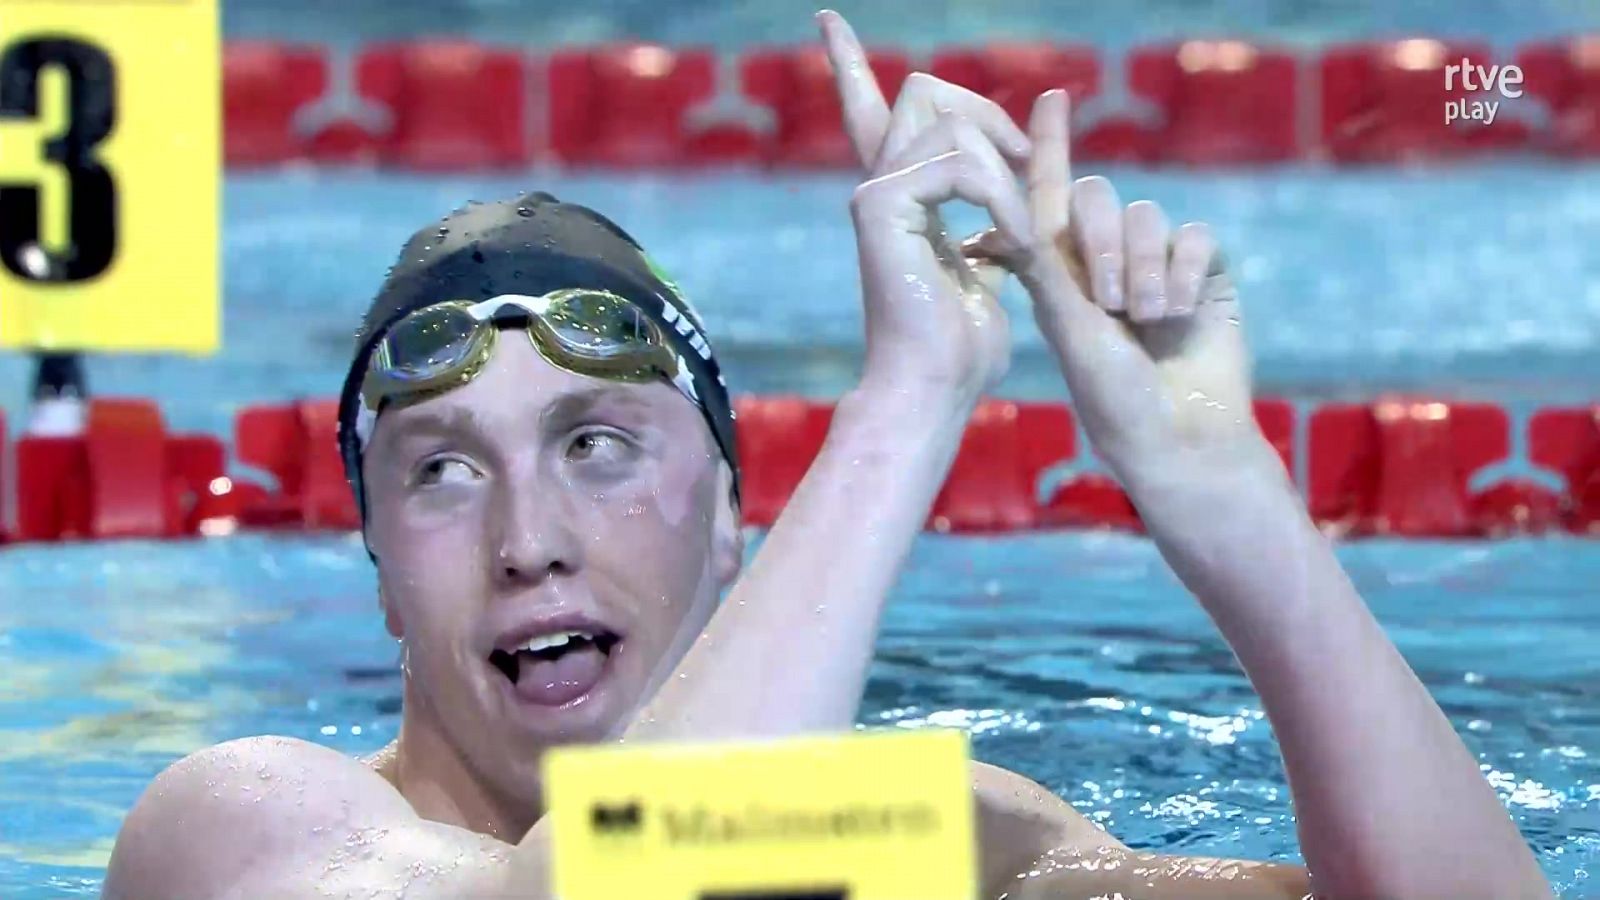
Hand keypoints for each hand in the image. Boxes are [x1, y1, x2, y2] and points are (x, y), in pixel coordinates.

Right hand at [818, 10, 1035, 409]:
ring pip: (949, 119)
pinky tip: (1010, 245)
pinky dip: (1001, 199)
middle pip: (926, 89)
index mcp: (898, 197)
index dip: (848, 64)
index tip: (827, 21)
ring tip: (1021, 236)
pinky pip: (960, 160)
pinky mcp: (879, 206)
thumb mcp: (997, 256)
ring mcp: (873, 193)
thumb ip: (1001, 200)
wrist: (934, 388)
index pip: (871, 111)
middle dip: (989, 113)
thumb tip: (1029, 147)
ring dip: (1005, 172)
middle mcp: (878, 187)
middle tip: (1028, 171)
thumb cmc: (963, 345)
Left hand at [1004, 91, 1263, 487]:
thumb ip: (1048, 269)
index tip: (1052, 99)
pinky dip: (1186, 273)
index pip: (1051, 197)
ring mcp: (1159, 265)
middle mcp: (1108, 261)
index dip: (1052, 147)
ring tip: (1149, 319)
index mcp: (1062, 274)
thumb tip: (1005, 217)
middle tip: (1112, 304)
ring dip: (1146, 269)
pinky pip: (1195, 236)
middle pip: (1099, 200)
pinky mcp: (1205, 273)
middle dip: (1104, 245)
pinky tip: (1181, 315)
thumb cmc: (1112, 398)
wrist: (1179, 440)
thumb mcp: (1069, 329)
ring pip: (1148, 217)